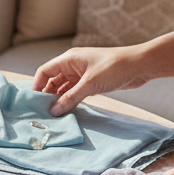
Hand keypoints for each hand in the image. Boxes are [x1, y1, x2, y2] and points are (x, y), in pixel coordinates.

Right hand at [30, 45, 148, 115]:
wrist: (141, 66)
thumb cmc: (115, 68)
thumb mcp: (90, 84)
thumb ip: (70, 98)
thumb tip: (53, 111)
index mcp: (69, 59)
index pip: (44, 72)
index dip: (36, 86)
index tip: (32, 102)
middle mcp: (73, 65)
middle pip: (52, 81)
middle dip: (47, 96)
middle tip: (42, 112)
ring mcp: (82, 74)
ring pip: (63, 88)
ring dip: (59, 100)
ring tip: (53, 115)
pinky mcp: (91, 82)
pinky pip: (74, 92)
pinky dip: (70, 101)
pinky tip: (67, 111)